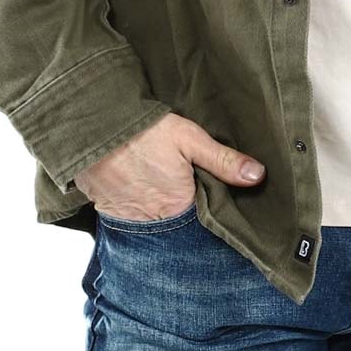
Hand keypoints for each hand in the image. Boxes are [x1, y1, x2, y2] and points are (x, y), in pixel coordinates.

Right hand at [73, 112, 265, 221]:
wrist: (92, 126)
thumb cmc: (144, 131)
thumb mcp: (190, 139)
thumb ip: (224, 161)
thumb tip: (258, 176)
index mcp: (179, 206)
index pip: (203, 220)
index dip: (208, 209)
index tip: (212, 198)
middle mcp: (154, 222)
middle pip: (178, 224)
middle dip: (185, 214)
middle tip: (184, 191)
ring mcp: (128, 220)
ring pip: (154, 224)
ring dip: (160, 213)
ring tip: (162, 192)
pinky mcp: (108, 212)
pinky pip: (129, 220)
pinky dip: (137, 209)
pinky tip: (141, 193)